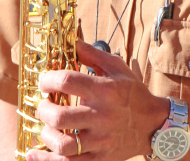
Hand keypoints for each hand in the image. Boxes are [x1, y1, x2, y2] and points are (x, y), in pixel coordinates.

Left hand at [26, 40, 169, 159]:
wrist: (155, 124)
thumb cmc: (133, 93)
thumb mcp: (117, 68)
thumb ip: (93, 54)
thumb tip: (71, 41)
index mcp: (105, 91)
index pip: (67, 81)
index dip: (48, 80)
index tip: (44, 82)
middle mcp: (102, 116)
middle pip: (60, 117)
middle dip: (44, 110)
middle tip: (44, 106)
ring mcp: (101, 140)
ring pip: (64, 145)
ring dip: (47, 136)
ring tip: (47, 127)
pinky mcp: (101, 158)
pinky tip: (34, 154)